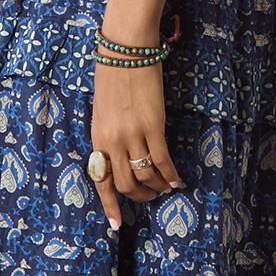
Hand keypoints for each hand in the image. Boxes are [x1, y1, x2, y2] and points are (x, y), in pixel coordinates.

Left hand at [89, 56, 184, 232]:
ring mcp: (132, 135)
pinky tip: (178, 179)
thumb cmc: (113, 74)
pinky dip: (170, 174)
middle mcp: (112, 141)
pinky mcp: (153, 126)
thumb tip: (118, 155)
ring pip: (145, 176)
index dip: (110, 205)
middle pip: (125, 184)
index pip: (100, 181)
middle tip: (151, 197)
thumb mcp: (102, 109)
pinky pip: (162, 160)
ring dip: (157, 187)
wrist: (125, 50)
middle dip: (140, 197)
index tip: (117, 225)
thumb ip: (108, 134)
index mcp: (97, 137)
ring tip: (166, 187)